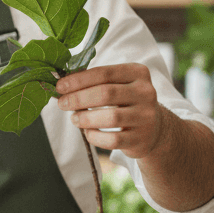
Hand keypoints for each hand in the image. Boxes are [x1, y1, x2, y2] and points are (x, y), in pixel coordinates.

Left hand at [56, 63, 170, 158]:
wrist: (153, 128)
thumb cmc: (125, 102)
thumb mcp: (117, 84)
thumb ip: (94, 81)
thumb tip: (62, 83)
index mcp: (137, 73)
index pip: (104, 73)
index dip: (78, 80)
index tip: (60, 87)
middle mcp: (146, 92)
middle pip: (106, 93)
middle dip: (78, 98)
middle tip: (62, 103)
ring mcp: (146, 116)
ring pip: (111, 117)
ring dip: (86, 118)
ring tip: (74, 119)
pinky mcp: (141, 139)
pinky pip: (113, 140)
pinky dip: (95, 136)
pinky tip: (87, 132)